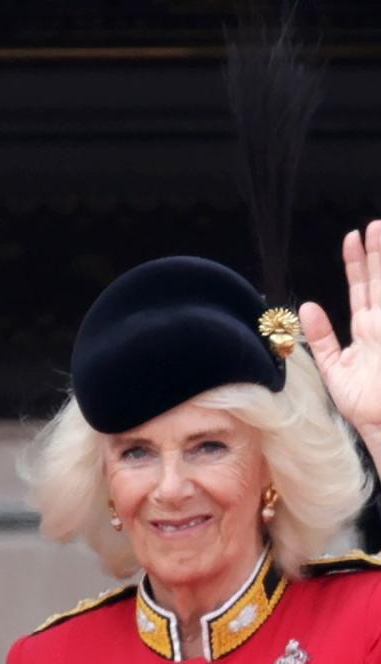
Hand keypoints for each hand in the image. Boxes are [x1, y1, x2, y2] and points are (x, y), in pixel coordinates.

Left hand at [299, 221, 380, 446]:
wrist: (380, 423)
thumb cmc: (360, 402)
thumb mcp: (333, 365)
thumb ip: (320, 336)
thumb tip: (306, 307)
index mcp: (366, 329)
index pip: (361, 288)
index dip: (356, 263)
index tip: (351, 237)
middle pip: (378, 281)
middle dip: (375, 253)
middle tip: (372, 226)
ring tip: (379, 232)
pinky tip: (380, 274)